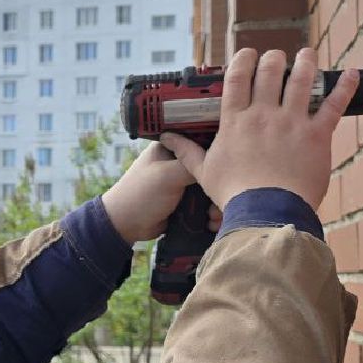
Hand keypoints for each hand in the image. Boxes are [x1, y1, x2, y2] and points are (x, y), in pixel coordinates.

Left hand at [101, 141, 220, 243]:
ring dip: (216, 197)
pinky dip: (212, 208)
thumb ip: (194, 164)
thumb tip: (222, 161)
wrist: (126, 226)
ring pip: (211, 183)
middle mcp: (180, 160)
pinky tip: (214, 217)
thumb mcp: (168, 174)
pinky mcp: (188, 197)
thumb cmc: (141, 195)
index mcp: (172, 145)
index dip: (219, 146)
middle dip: (220, 178)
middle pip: (210, 163)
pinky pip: (207, 199)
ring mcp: (184, 179)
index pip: (202, 137)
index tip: (236, 156)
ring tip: (216, 212)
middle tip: (226, 192)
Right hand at [157, 48, 358, 211]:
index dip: (243, 59)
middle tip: (277, 57)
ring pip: (302, 80)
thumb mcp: (204, 172)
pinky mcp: (317, 135)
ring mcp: (292, 123)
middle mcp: (264, 115)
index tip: (248, 54)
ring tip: (307, 54)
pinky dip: (345, 87)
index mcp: (236, 121)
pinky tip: (352, 74)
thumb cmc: (234, 194)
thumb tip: (166, 139)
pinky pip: (334, 105)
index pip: (237, 77)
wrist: (266, 213)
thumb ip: (187, 151)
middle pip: (270, 71)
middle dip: (274, 58)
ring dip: (306, 62)